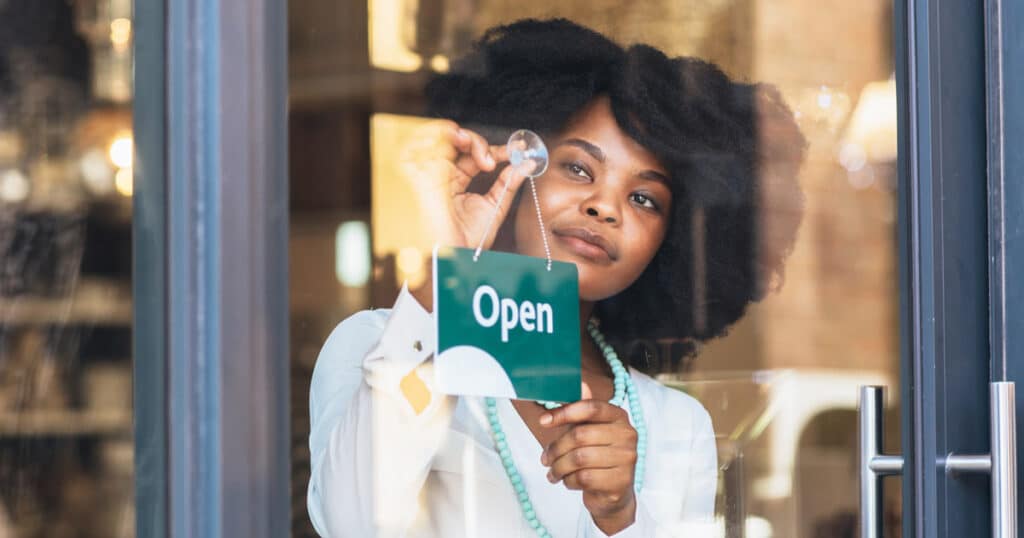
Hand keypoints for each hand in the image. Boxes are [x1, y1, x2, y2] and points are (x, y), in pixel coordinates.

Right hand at [398, 120, 525, 250]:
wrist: (452, 256)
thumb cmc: (467, 239)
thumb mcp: (494, 208)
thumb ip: (508, 185)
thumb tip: (525, 165)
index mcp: (456, 181)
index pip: (475, 155)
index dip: (497, 150)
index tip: (519, 150)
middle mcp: (442, 174)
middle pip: (459, 142)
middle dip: (480, 144)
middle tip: (493, 161)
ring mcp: (430, 172)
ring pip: (443, 137)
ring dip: (463, 137)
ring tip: (480, 154)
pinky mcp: (418, 172)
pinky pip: (422, 143)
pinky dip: (441, 134)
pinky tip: (459, 142)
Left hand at [539, 382, 637, 533]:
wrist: (614, 493)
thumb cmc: (598, 456)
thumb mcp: (589, 431)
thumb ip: (581, 410)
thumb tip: (580, 383)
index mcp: (619, 417)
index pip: (591, 408)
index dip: (564, 412)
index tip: (543, 421)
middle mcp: (628, 435)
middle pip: (580, 435)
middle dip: (556, 448)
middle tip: (545, 459)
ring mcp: (627, 459)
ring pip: (580, 458)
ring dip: (559, 467)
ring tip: (553, 473)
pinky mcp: (621, 481)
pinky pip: (584, 478)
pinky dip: (569, 481)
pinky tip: (568, 481)